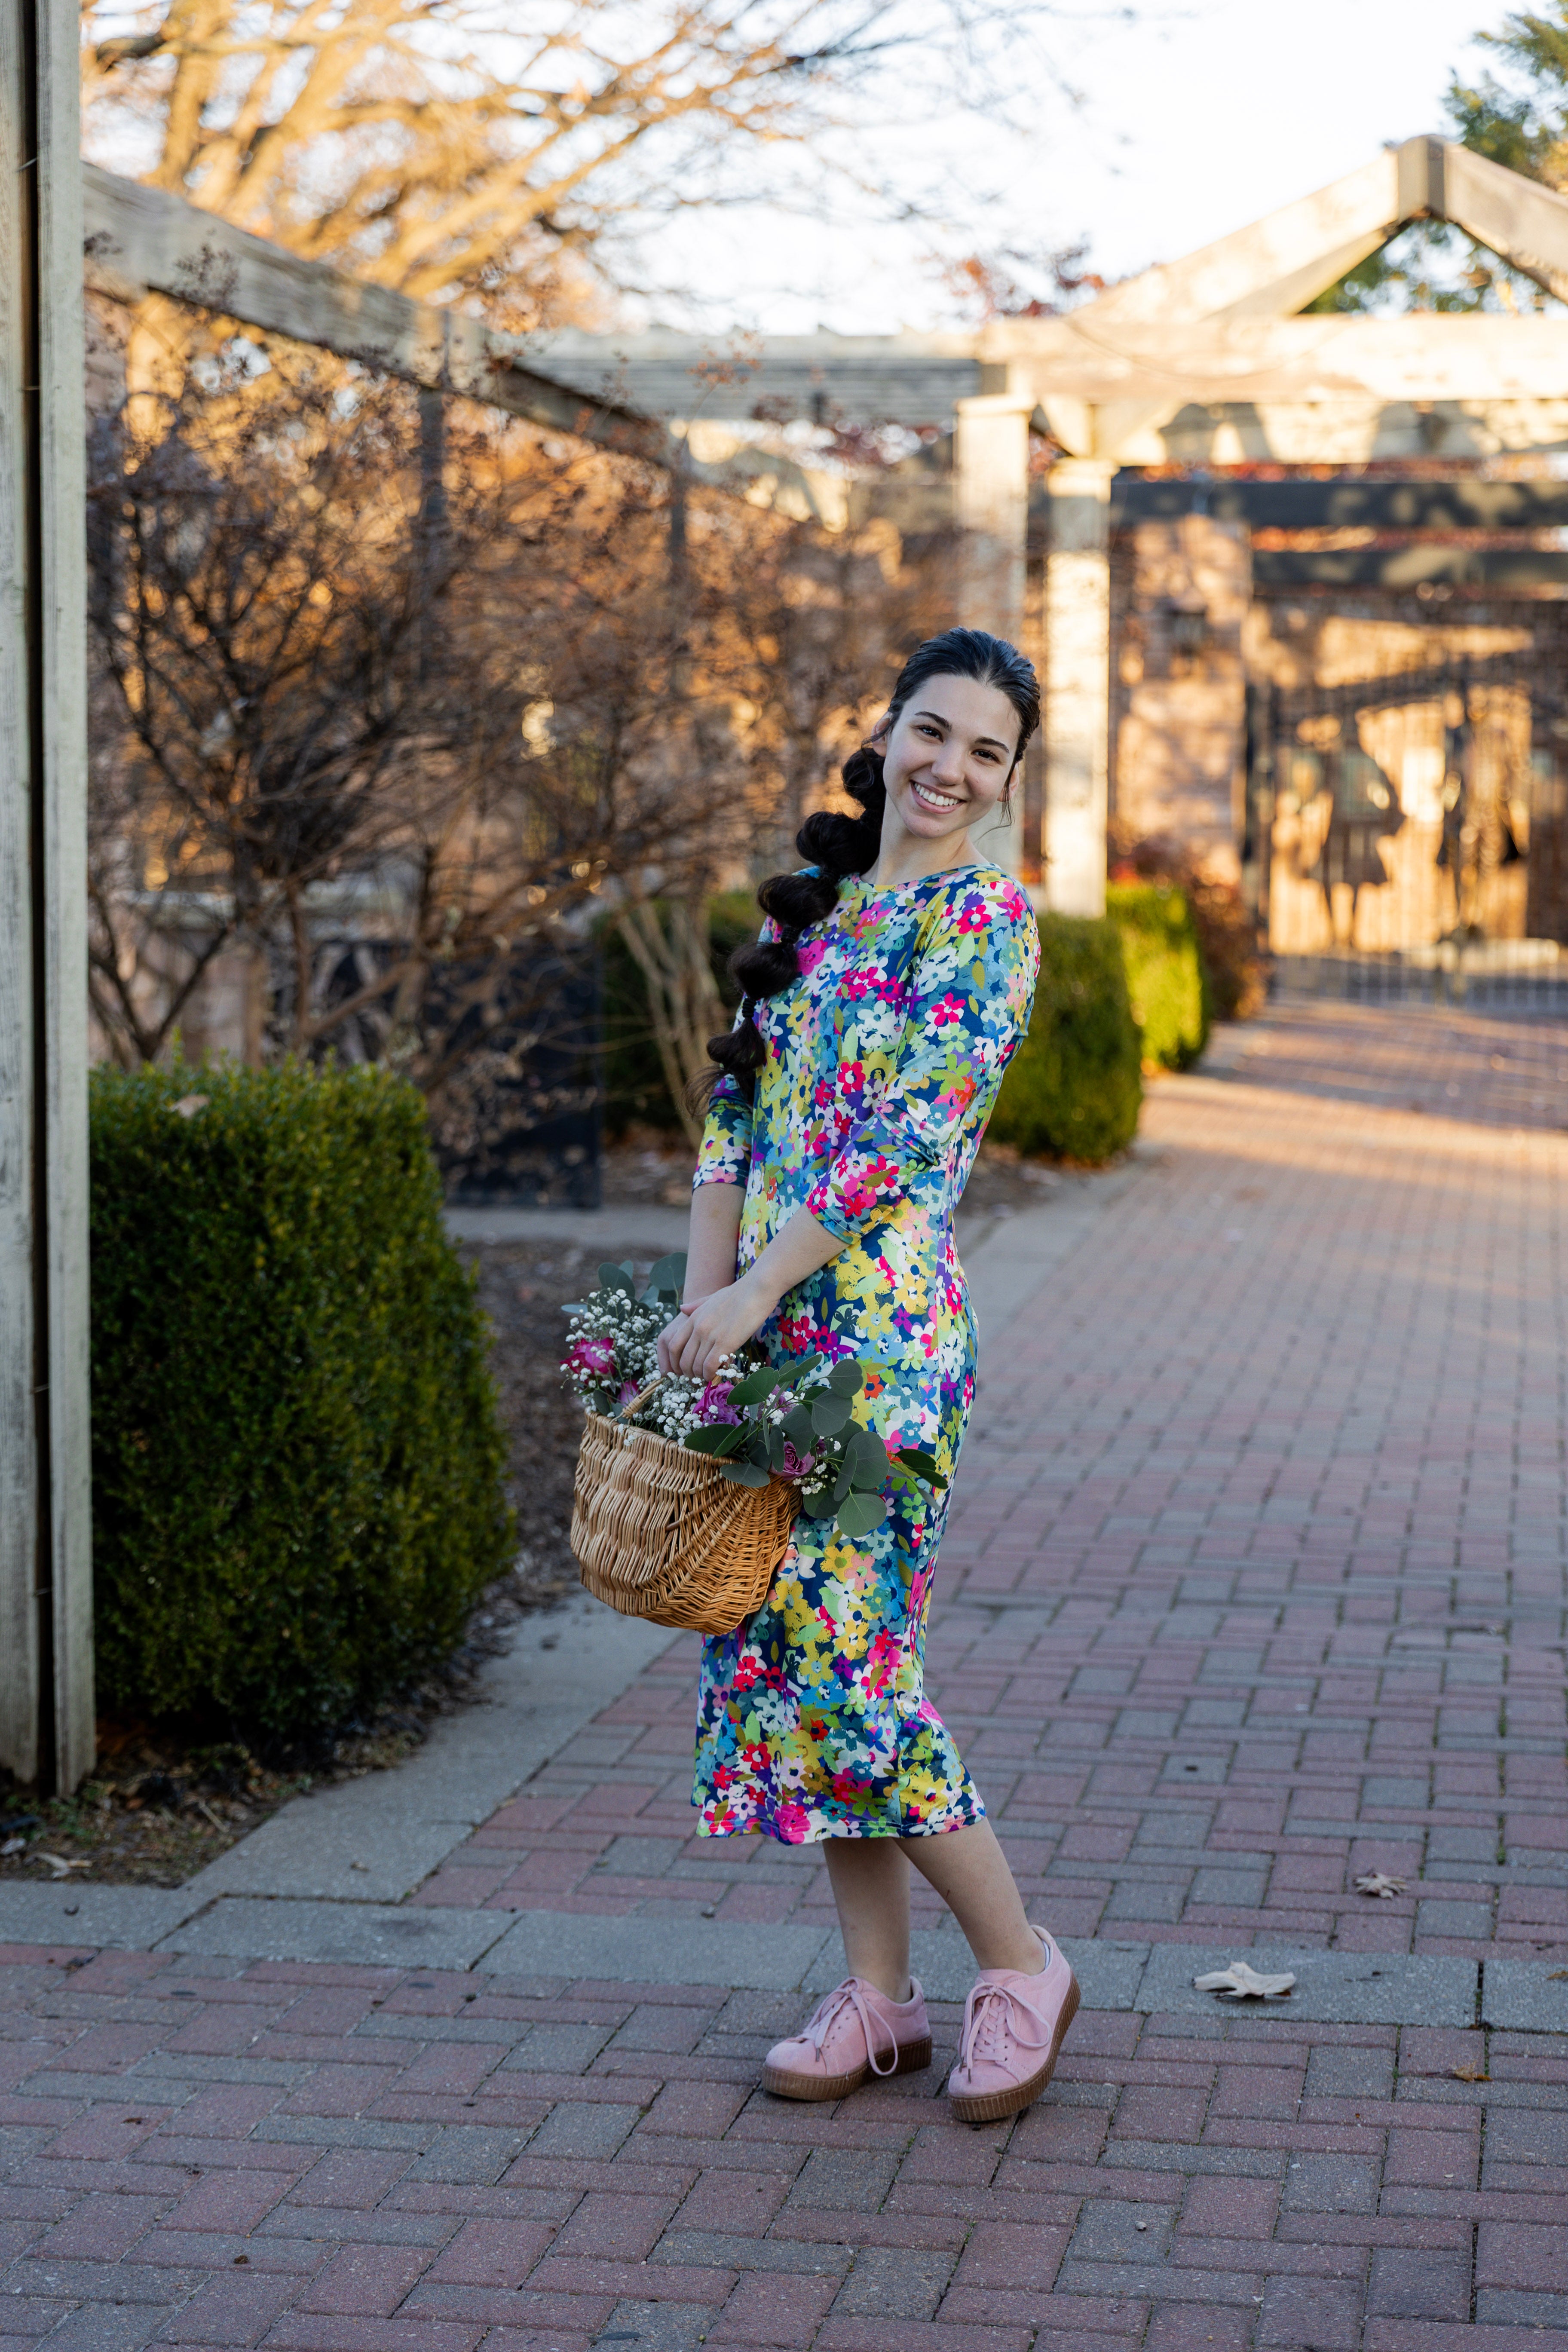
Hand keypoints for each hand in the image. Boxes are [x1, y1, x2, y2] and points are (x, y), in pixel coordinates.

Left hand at [659, 1274, 774, 1380]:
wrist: (756, 1289)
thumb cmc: (737, 1293)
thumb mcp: (711, 1297)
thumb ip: (696, 1305)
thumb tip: (681, 1308)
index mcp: (692, 1318)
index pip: (673, 1345)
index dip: (675, 1362)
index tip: (683, 1369)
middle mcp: (698, 1328)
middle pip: (683, 1359)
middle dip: (687, 1374)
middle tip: (696, 1379)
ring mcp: (710, 1335)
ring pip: (696, 1365)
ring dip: (700, 1376)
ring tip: (707, 1379)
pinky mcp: (725, 1342)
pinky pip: (710, 1366)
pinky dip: (711, 1375)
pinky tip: (716, 1376)